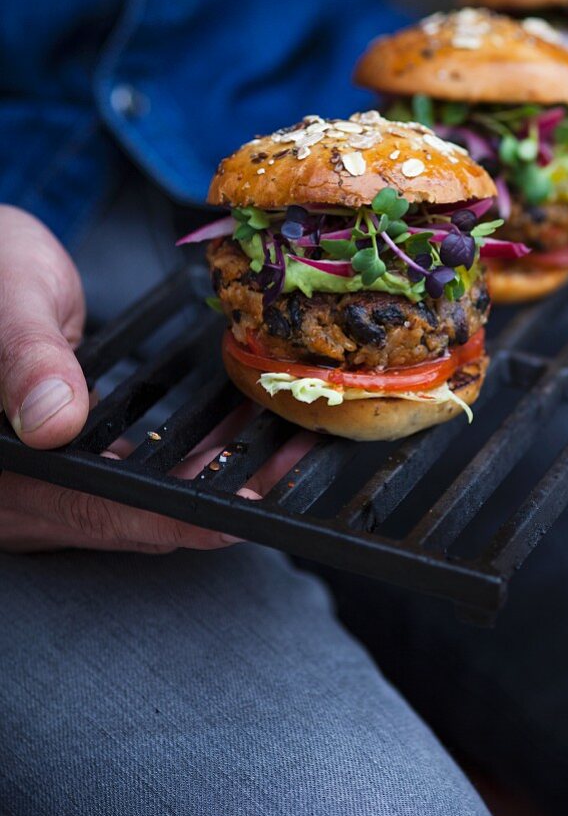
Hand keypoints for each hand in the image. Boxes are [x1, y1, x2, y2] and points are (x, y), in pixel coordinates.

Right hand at [0, 206, 313, 552]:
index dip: (171, 518)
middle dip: (216, 502)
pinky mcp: (66, 464)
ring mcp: (44, 481)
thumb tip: (52, 422)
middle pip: (130, 515)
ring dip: (209, 479)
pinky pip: (131, 475)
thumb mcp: (10, 296)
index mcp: (1, 463)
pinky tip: (234, 433)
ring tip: (284, 448)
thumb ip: (28, 356)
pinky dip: (184, 459)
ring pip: (139, 500)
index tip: (241, 512)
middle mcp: (22, 488)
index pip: (95, 506)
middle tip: (291, 471)